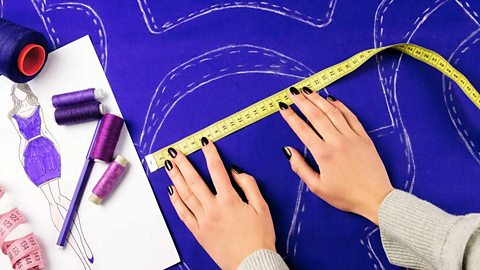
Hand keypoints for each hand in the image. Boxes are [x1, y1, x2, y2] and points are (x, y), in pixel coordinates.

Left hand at [165, 139, 275, 269]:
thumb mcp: (262, 208)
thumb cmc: (259, 238)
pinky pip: (183, 214)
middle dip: (184, 164)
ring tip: (169, 166)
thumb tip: (235, 172)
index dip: (210, 154)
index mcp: (229, 201)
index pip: (216, 171)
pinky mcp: (199, 232)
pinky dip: (176, 202)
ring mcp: (203, 221)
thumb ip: (249, 186)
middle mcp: (213, 209)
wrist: (251, 263)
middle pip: (194, 181)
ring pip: (186, 196)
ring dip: (176, 179)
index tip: (204, 143)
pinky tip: (171, 192)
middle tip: (175, 152)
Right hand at [279, 87, 392, 223]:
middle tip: (293, 92)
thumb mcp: (317, 187)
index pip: (302, 129)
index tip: (283, 106)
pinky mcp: (364, 137)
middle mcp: (337, 141)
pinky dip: (340, 106)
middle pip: (316, 116)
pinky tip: (331, 99)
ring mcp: (352, 137)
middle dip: (302, 102)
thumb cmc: (345, 195)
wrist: (376, 198)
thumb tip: (288, 150)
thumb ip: (300, 167)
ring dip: (319, 99)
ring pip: (333, 112)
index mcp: (323, 154)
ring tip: (308, 90)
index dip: (291, 116)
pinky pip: (350, 116)